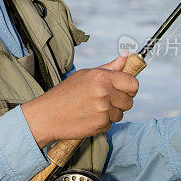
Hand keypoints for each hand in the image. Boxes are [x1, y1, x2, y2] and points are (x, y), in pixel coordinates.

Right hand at [22, 54, 138, 148]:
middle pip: (129, 101)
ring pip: (120, 114)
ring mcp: (103, 109)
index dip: (130, 88)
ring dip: (111, 114)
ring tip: (93, 110)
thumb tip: (126, 57)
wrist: (48, 115)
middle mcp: (104, 91)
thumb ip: (109, 68)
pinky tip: (89, 118)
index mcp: (102, 76)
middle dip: (120, 103)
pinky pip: (111, 124)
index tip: (124, 91)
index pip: (133, 83)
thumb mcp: (85, 75)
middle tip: (104, 102)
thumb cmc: (66, 93)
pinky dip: (102, 123)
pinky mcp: (100, 124)